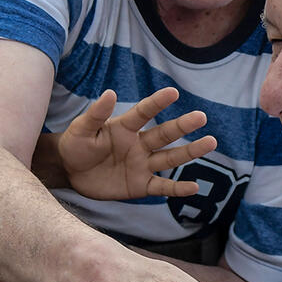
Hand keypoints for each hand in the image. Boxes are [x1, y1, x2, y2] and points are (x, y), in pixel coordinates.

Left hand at [57, 87, 217, 200]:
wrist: (70, 172)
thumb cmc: (76, 145)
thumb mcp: (80, 129)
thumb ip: (95, 114)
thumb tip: (109, 93)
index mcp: (125, 127)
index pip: (144, 113)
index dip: (157, 103)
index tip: (173, 92)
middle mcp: (139, 144)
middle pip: (165, 134)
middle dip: (183, 126)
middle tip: (201, 117)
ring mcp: (142, 165)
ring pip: (170, 158)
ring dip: (190, 151)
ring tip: (210, 142)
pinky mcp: (140, 185)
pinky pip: (162, 187)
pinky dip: (178, 188)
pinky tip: (194, 187)